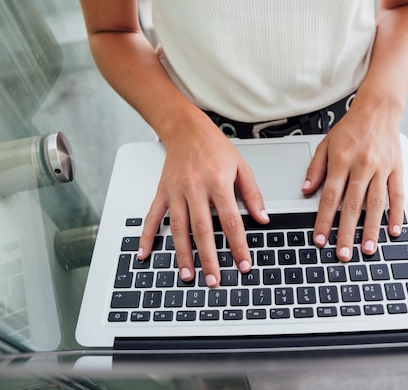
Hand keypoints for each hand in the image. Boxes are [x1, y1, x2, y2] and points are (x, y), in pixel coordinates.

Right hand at [138, 122, 268, 286]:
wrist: (185, 128)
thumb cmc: (214, 146)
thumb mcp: (242, 166)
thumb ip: (252, 194)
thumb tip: (262, 218)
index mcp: (218, 183)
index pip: (231, 221)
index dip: (238, 246)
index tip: (243, 265)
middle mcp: (195, 189)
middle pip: (203, 230)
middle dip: (209, 258)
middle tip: (214, 280)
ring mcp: (176, 192)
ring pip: (179, 228)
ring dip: (182, 255)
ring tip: (188, 275)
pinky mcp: (162, 192)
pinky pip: (153, 217)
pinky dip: (147, 237)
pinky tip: (145, 254)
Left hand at [302, 100, 404, 260]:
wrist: (378, 108)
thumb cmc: (350, 128)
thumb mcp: (325, 144)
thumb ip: (315, 168)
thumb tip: (305, 190)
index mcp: (341, 160)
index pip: (330, 197)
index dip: (324, 220)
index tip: (320, 239)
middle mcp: (362, 165)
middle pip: (352, 205)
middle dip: (346, 232)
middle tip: (343, 254)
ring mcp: (382, 168)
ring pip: (376, 204)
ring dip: (371, 229)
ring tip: (367, 249)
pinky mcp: (397, 169)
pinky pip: (397, 195)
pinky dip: (396, 214)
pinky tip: (393, 231)